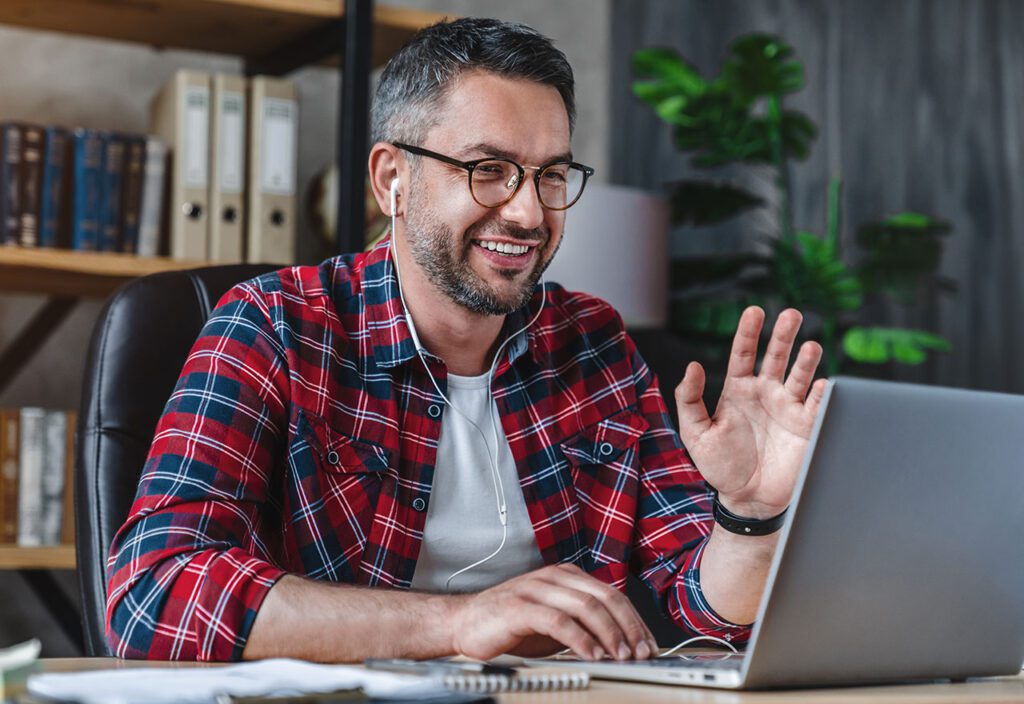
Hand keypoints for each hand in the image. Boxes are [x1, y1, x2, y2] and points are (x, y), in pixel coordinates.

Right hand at [449, 564, 657, 660]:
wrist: (464, 624)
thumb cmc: (509, 625)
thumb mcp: (554, 622)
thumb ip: (582, 624)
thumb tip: (620, 644)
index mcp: (565, 576)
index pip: (611, 594)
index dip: (634, 620)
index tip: (648, 644)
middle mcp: (554, 577)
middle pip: (604, 597)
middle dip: (628, 627)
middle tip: (641, 653)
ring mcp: (536, 589)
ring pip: (586, 606)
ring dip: (609, 634)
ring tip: (621, 656)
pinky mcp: (520, 607)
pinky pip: (559, 621)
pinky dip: (580, 640)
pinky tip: (591, 655)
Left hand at [674, 307, 826, 517]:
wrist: (748, 499)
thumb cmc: (720, 466)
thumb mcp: (695, 433)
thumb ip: (690, 399)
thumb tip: (693, 366)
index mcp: (738, 390)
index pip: (743, 354)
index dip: (749, 332)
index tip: (755, 312)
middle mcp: (765, 393)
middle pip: (776, 356)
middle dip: (784, 335)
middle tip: (792, 314)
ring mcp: (787, 408)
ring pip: (800, 375)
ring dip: (806, 360)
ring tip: (810, 346)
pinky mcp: (806, 427)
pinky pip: (817, 405)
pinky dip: (822, 393)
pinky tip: (822, 383)